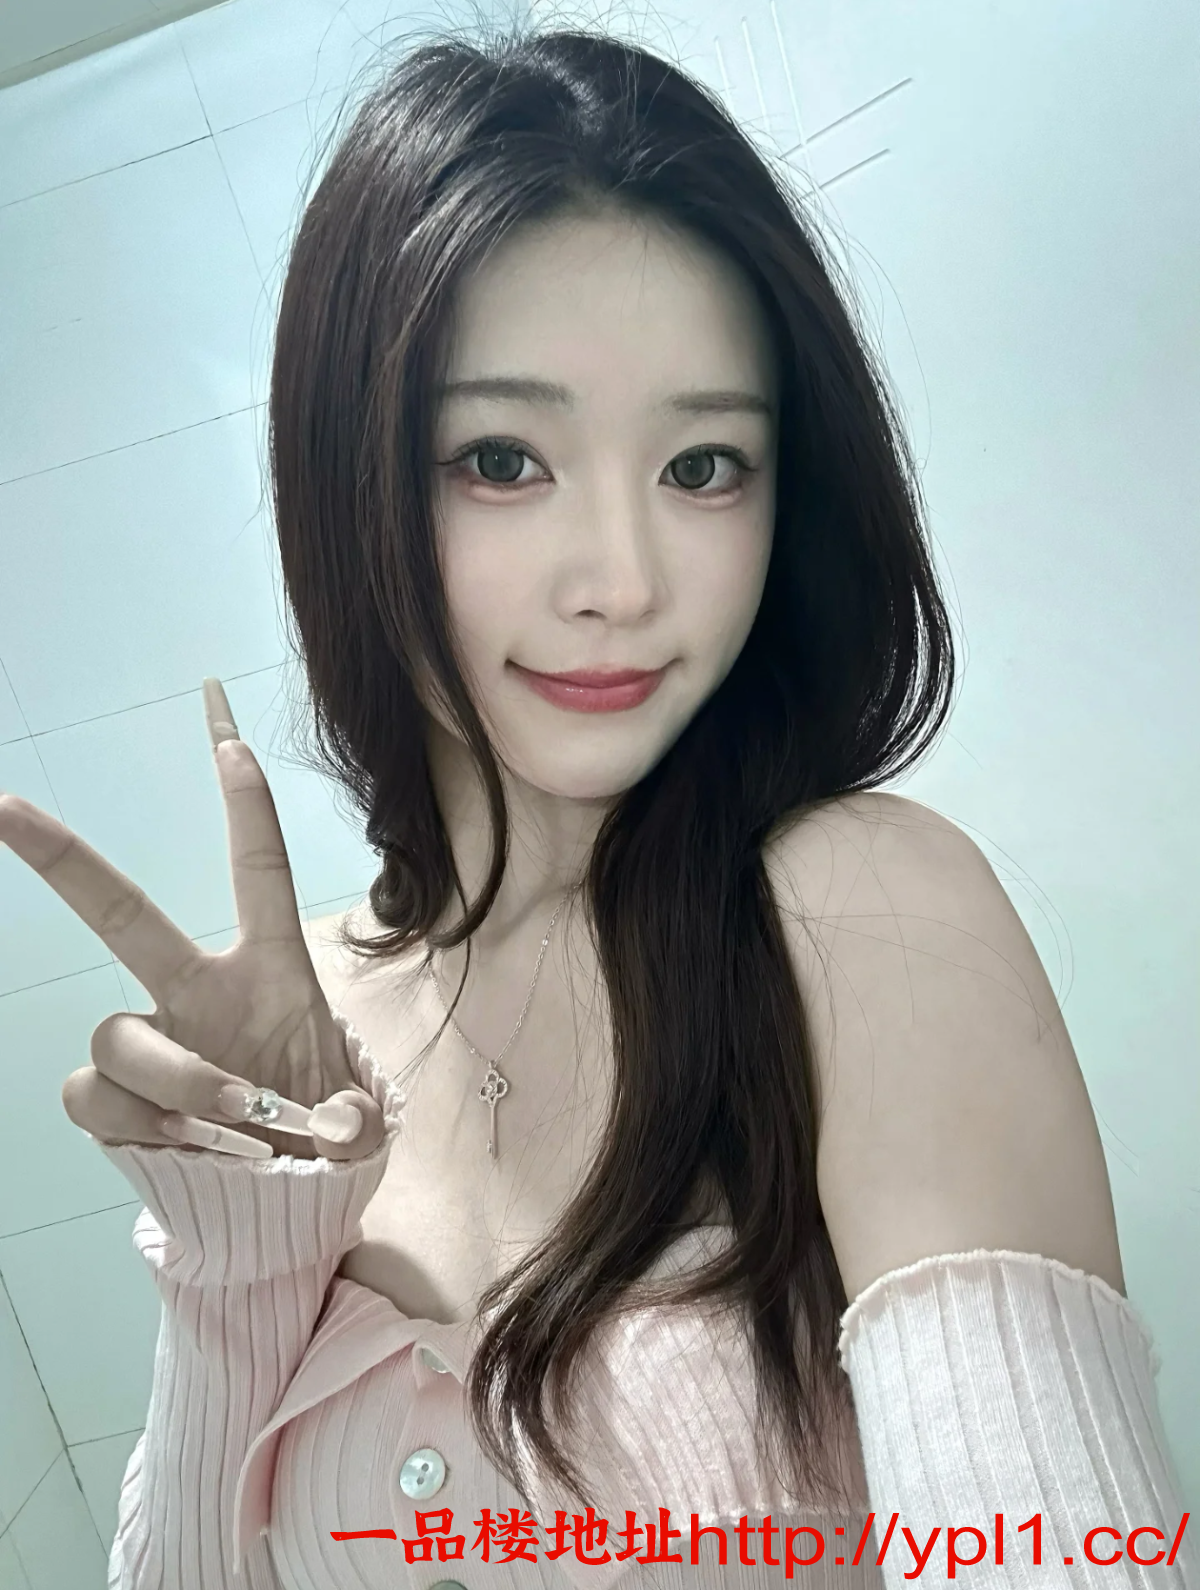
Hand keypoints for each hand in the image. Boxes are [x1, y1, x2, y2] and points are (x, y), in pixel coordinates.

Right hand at [0, 678, 386, 1161]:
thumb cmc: (318, 1140)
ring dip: (177, 1078)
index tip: (230, 740)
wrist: (276, 1206)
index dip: (248, 809)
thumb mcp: (359, 1128)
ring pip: (118, 1031)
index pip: (259, 876)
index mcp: (271, 975)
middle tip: (5, 807)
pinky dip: (139, 1122)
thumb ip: (355, 1122)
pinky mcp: (113, 1099)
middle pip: (122, 914)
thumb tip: (329, 1126)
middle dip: (64, 860)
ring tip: (235, 1115)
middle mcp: (198, 993)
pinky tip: (184, 1144)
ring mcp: (152, 1042)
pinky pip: (94, 1094)